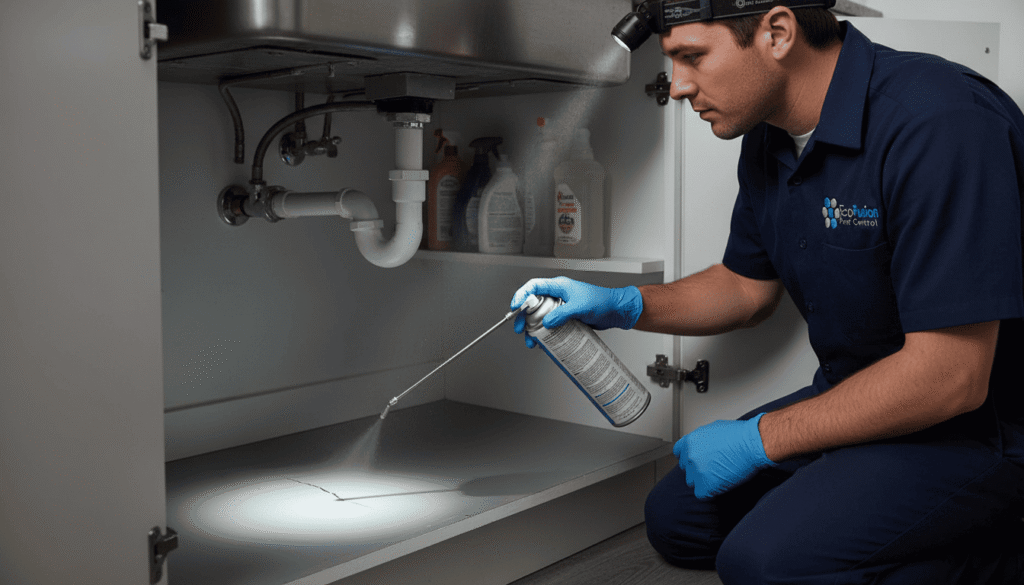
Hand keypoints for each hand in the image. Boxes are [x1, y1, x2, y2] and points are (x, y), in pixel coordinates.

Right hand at [509, 277, 642, 346]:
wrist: (616, 311)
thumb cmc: (602, 302)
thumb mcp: (580, 307)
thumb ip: (562, 314)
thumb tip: (547, 323)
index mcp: (559, 286)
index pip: (534, 287)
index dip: (521, 295)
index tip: (515, 307)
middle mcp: (558, 295)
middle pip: (533, 304)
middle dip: (524, 317)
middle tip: (520, 329)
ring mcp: (561, 307)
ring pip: (540, 317)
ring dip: (534, 329)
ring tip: (532, 341)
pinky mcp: (565, 318)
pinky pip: (550, 325)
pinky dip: (545, 333)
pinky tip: (544, 342)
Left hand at [673, 413, 776, 499]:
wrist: (752, 444)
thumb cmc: (739, 435)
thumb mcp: (713, 430)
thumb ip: (702, 440)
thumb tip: (702, 445)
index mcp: (690, 441)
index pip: (679, 453)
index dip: (689, 457)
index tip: (696, 460)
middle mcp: (690, 456)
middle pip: (687, 469)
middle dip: (697, 469)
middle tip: (712, 468)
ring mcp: (696, 471)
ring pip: (693, 482)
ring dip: (703, 481)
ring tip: (719, 476)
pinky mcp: (705, 485)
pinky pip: (702, 494)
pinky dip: (710, 492)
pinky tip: (721, 485)